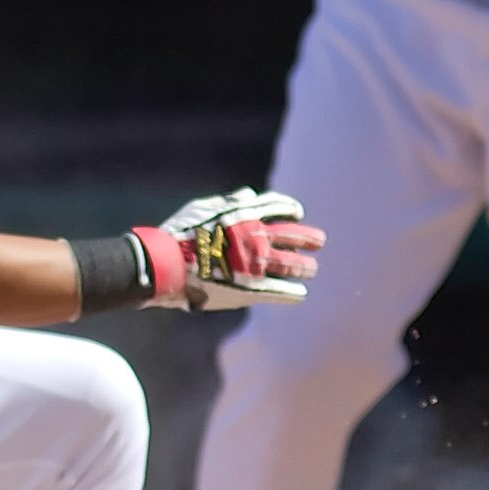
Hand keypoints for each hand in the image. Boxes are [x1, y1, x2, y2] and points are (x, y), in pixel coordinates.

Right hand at [138, 188, 326, 310]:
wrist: (168, 265)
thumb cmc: (180, 234)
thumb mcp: (202, 209)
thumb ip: (229, 202)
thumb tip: (249, 195)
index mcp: (244, 215)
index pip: (277, 207)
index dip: (290, 208)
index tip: (298, 213)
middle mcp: (256, 238)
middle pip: (293, 236)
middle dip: (309, 238)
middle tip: (320, 241)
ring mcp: (256, 264)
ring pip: (291, 265)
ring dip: (305, 267)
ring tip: (313, 269)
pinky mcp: (251, 289)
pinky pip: (280, 291)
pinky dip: (292, 293)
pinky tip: (300, 295)